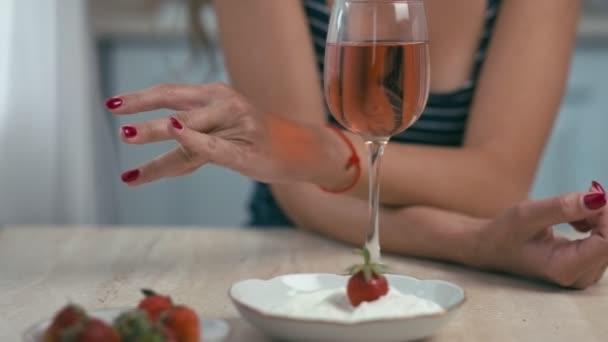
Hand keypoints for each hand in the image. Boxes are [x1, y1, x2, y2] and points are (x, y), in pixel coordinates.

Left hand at [106, 83, 351, 187]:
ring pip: (187, 127)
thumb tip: (160, 162)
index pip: (171, 93)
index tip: (113, 105)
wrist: (301, 151)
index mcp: (216, 96)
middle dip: (141, 111)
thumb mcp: (224, 135)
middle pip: (175, 103)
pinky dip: (192, 138)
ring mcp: (236, 125)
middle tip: (114, 121)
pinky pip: (214, 145)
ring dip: (155, 131)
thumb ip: (192, 142)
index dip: (141, 98)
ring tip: (126, 136)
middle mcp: (224, 104)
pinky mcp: (245, 150)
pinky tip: (175, 130)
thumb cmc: (258, 142)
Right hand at [476, 182, 606, 287]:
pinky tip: (576, 222)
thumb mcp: (528, 214)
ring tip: (569, 214)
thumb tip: (599, 198)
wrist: (492, 248)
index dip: (605, 216)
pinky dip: (596, 225)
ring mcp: (585, 275)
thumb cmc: (505, 233)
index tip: (589, 195)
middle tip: (576, 200)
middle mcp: (579, 277)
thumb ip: (563, 207)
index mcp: (565, 267)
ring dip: (597, 220)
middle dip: (601, 216)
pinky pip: (605, 243)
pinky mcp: (586, 268)